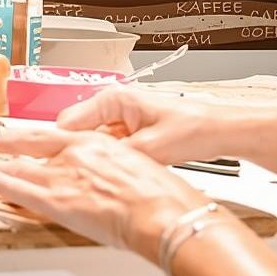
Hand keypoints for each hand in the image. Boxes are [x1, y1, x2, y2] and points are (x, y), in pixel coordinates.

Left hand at [0, 126, 208, 261]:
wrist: (165, 213)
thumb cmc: (162, 196)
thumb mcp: (137, 166)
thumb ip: (113, 168)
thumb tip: (106, 178)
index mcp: (96, 142)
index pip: (55, 135)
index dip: (33, 136)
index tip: (22, 137)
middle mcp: (74, 154)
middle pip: (32, 146)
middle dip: (10, 146)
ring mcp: (63, 176)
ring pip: (20, 168)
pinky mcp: (56, 200)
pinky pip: (16, 188)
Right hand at [56, 85, 223, 164]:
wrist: (220, 132)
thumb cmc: (194, 129)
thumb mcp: (149, 148)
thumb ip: (114, 155)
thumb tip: (87, 166)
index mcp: (112, 99)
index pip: (68, 122)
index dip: (62, 146)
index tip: (56, 167)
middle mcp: (112, 105)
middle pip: (77, 133)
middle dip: (80, 154)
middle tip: (84, 176)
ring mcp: (120, 120)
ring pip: (92, 143)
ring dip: (98, 159)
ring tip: (107, 176)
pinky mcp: (129, 133)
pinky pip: (108, 148)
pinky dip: (111, 161)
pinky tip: (120, 174)